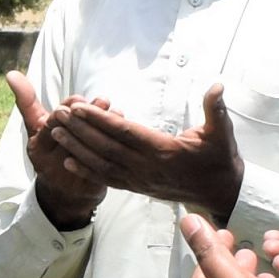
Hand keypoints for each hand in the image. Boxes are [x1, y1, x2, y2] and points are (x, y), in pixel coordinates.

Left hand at [14, 77, 245, 227]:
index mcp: (164, 151)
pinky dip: (86, 170)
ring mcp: (140, 180)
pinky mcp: (138, 188)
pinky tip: (68, 160)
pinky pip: (107, 179)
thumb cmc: (219, 158)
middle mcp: (147, 168)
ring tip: (56, 132)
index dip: (100, 120)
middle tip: (58, 113)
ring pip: (103, 164)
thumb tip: (218, 85)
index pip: (125, 133)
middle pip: (107, 148)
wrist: (220, 192)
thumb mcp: (222, 132)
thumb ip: (215, 109)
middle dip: (80, 130)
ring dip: (77, 148)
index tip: (79, 107)